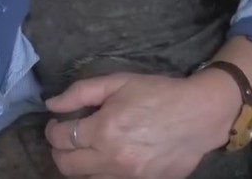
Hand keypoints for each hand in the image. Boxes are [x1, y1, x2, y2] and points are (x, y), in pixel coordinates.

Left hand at [43, 71, 242, 178]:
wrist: (200, 114)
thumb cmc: (157, 93)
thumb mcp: (117, 82)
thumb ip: (80, 93)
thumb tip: (51, 103)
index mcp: (105, 130)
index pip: (61, 138)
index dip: (52, 130)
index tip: (56, 123)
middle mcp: (113, 158)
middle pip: (66, 166)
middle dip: (59, 150)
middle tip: (65, 137)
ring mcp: (129, 177)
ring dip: (78, 165)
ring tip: (84, 149)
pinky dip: (100, 173)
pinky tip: (105, 158)